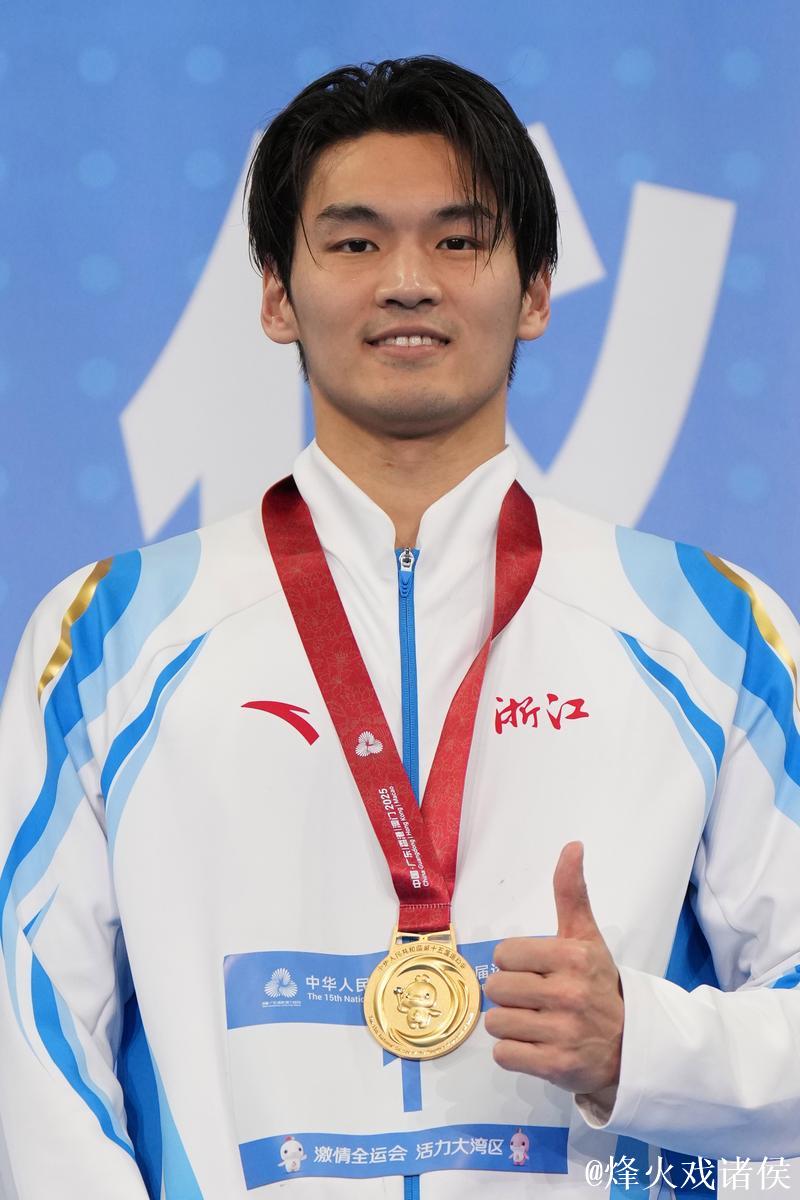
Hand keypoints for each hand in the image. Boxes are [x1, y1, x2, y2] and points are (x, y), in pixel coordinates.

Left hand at [483, 841, 623, 1095]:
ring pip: (496, 1022)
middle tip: (536, 999)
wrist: (631, 1046)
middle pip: (496, 988)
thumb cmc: (598, 985)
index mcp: (573, 957)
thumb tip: (573, 845)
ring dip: (509, 1025)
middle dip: (510, 994)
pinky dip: (513, 1053)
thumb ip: (572, 892)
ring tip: (535, 1023)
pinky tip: (535, 1046)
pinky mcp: (556, 1066)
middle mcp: (569, 993)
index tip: (538, 971)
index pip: (505, 953)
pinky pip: (504, 1055)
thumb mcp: (586, 937)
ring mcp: (563, 1032)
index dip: (515, 963)